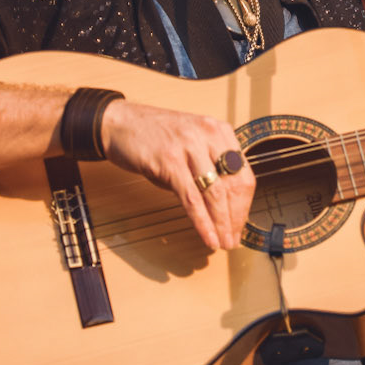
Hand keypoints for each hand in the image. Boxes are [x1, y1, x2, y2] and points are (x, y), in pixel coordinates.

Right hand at [96, 99, 252, 253]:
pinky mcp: (170, 161)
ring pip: (215, 194)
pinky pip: (192, 199)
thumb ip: (208, 168)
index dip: (245, 205)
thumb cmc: (153, 136)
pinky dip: (202, 222)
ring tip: (222, 241)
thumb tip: (222, 207)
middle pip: (234, 185)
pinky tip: (207, 236)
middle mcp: (208, 136)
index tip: (240, 224)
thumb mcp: (190, 144)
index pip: (244, 174)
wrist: (118, 123)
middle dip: (235, 218)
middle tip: (233, 238)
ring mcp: (189, 147)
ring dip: (221, 224)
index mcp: (219, 131)